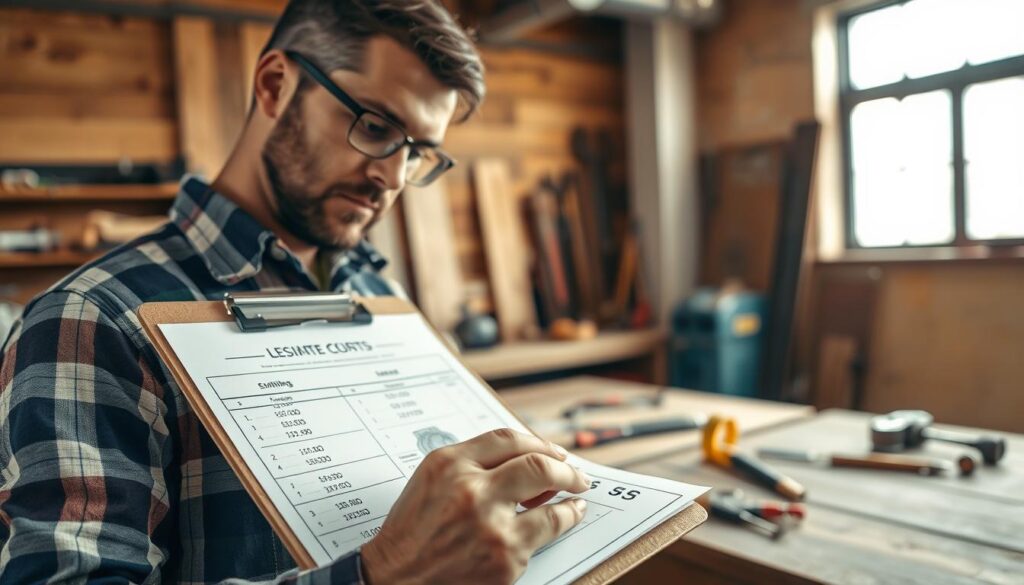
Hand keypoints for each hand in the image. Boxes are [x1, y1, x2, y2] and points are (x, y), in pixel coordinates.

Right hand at [361, 428, 589, 583]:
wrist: (394, 577)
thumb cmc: (414, 527)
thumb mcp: (433, 477)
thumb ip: (474, 461)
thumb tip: (527, 458)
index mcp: (450, 464)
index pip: (508, 440)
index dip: (539, 443)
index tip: (555, 451)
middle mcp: (472, 492)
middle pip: (538, 465)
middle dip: (566, 469)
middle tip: (577, 475)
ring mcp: (490, 528)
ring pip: (552, 507)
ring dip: (572, 500)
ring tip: (577, 498)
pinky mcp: (503, 561)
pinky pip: (543, 538)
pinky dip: (560, 525)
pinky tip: (563, 521)